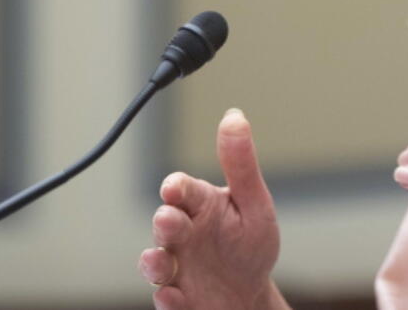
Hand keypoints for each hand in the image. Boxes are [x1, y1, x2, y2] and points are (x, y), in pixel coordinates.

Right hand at [139, 109, 283, 309]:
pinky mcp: (177, 297)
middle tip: (167, 220)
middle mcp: (183, 233)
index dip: (176, 187)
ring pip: (156, 262)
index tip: (173, 187)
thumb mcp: (254, 204)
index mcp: (201, 205)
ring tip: (160, 263)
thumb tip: (234, 116)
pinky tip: (174, 296)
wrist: (248, 295)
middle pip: (166, 224)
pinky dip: (167, 298)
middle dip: (164, 222)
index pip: (183, 190)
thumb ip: (241, 164)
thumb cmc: (250, 244)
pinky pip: (166, 299)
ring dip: (154, 262)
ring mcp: (176, 266)